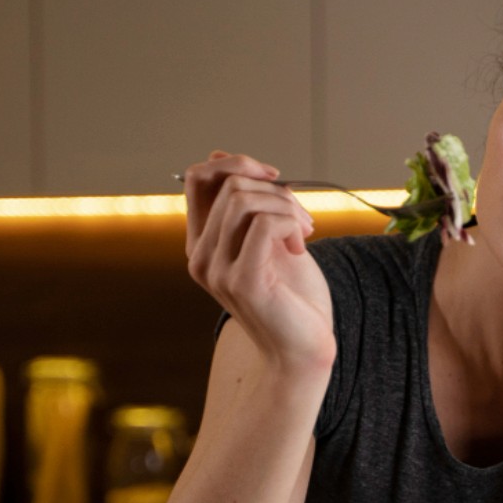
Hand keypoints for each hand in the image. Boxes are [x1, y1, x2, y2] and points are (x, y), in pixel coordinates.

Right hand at [183, 151, 335, 373]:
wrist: (304, 347)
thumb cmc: (292, 296)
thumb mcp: (270, 238)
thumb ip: (250, 204)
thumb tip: (221, 155)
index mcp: (202, 243)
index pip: (197, 178)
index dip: (235, 163)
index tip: (274, 178)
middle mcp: (201, 256)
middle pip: (229, 185)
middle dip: (277, 191)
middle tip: (303, 219)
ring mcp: (217, 270)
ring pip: (244, 200)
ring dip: (287, 206)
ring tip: (305, 231)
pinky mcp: (242, 281)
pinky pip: (264, 224)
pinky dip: (291, 224)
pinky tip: (302, 246)